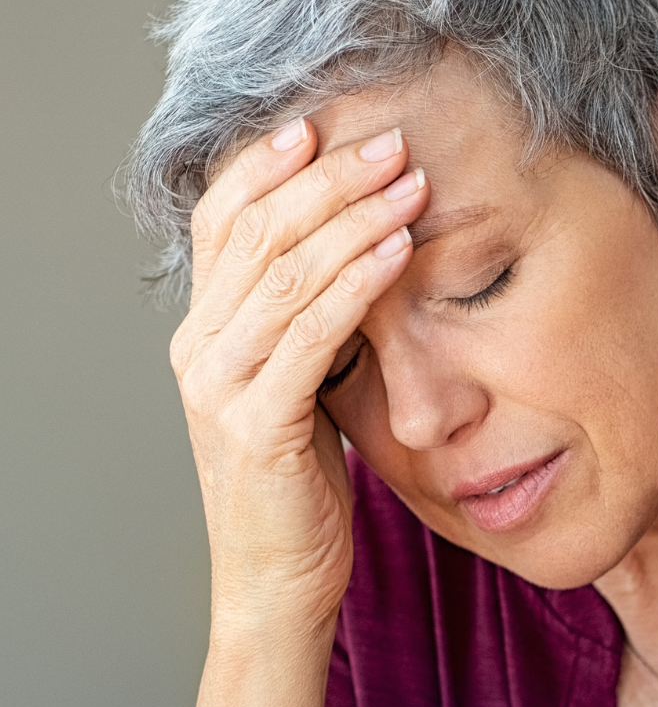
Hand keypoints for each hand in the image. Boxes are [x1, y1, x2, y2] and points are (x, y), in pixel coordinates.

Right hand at [170, 119, 429, 638]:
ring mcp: (220, 386)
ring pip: (283, 274)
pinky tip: (399, 252)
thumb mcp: (301, 390)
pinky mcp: (256, 425)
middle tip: (393, 141)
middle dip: (328, 179)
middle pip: (257, 233)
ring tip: (410, 182)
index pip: (222, 222)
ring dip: (352, 219)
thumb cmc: (301, 490)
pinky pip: (311, 335)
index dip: (269, 166)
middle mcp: (198, 349)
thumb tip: (359, 253)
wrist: (277, 584)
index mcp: (203, 333)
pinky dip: (357, 284)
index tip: (325, 122)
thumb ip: (309, 327)